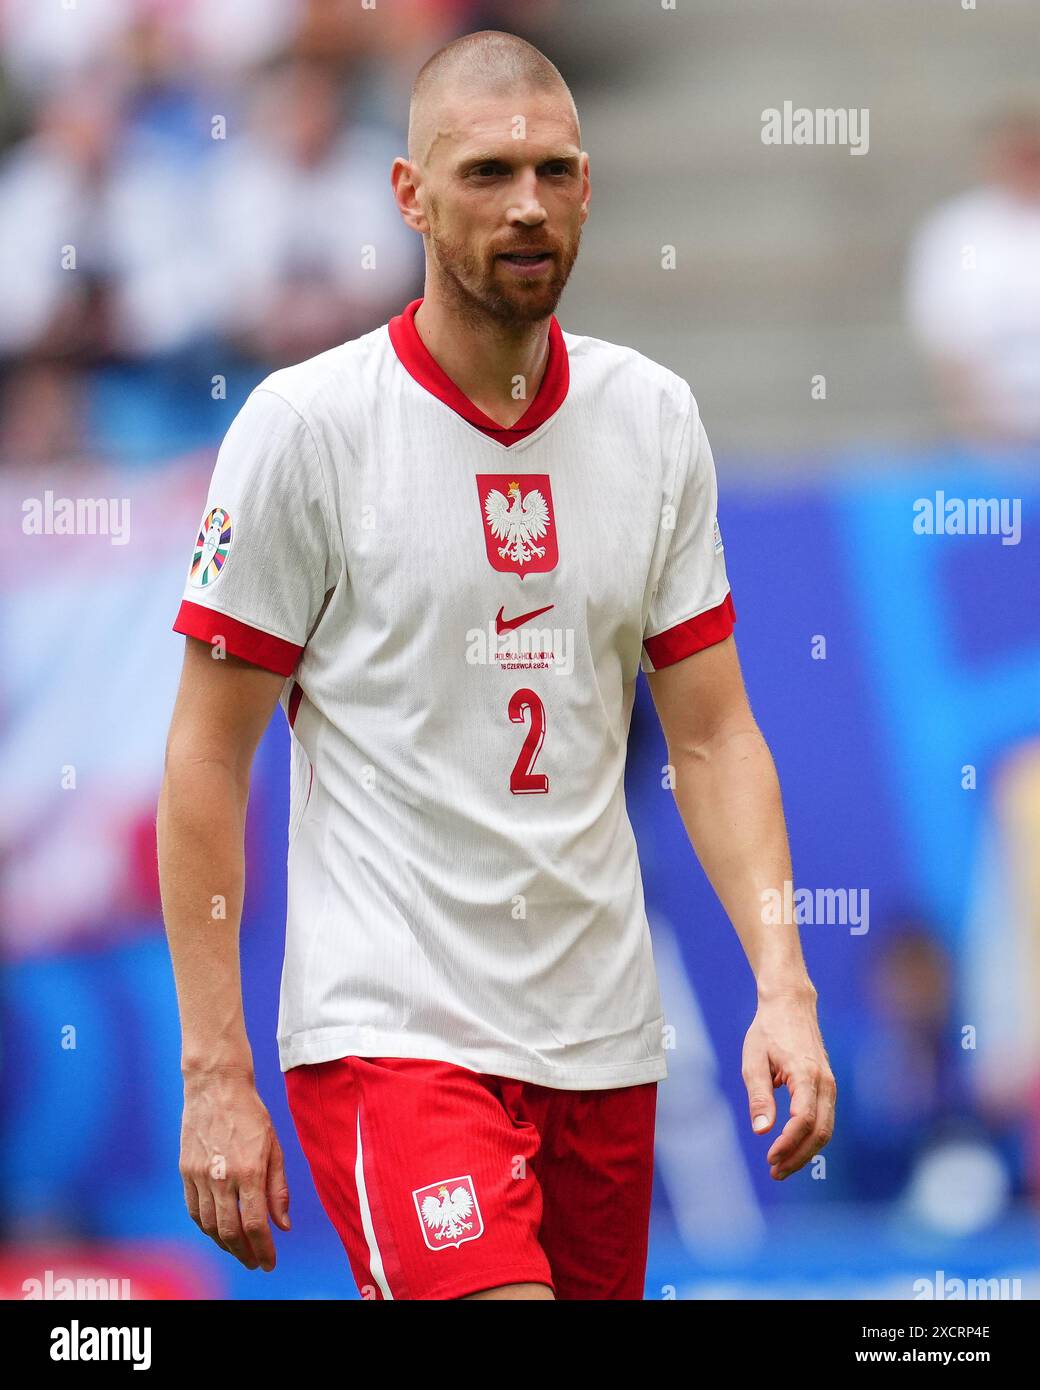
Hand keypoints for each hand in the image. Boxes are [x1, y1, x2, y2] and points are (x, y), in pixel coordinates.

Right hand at [180, 1070, 290, 1269]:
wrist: (216, 1086)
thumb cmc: (251, 1114)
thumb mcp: (274, 1147)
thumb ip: (278, 1189)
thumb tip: (283, 1225)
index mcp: (249, 1170)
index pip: (255, 1224)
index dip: (263, 1249)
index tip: (270, 1263)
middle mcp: (222, 1177)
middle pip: (230, 1231)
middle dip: (245, 1253)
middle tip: (255, 1262)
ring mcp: (199, 1175)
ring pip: (210, 1225)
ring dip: (225, 1244)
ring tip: (239, 1249)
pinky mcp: (185, 1171)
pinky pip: (194, 1210)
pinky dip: (206, 1227)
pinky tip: (218, 1231)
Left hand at [742, 987, 835, 1179]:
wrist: (790, 1005)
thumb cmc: (768, 1030)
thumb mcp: (754, 1061)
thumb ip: (759, 1096)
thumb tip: (762, 1131)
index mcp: (805, 1074)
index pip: (804, 1119)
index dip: (789, 1144)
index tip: (770, 1157)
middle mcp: (825, 1082)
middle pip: (820, 1132)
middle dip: (799, 1156)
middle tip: (775, 1171)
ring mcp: (830, 1084)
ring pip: (826, 1129)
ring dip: (806, 1152)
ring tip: (780, 1165)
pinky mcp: (828, 1086)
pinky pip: (825, 1119)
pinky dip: (811, 1138)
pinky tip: (791, 1147)